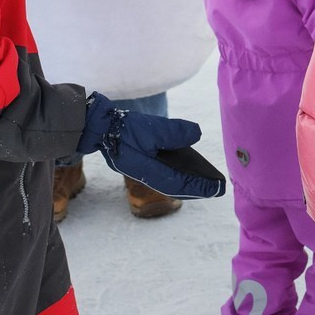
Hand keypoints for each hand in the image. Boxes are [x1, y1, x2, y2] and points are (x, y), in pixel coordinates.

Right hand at [78, 95, 225, 197]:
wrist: (97, 127)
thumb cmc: (123, 128)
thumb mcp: (151, 127)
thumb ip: (175, 132)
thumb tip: (196, 134)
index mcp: (149, 170)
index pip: (180, 183)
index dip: (200, 186)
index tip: (218, 188)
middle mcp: (147, 175)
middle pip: (176, 186)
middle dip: (197, 188)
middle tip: (217, 188)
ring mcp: (142, 170)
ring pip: (170, 180)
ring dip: (187, 181)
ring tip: (207, 179)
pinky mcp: (139, 163)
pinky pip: (163, 172)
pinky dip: (177, 172)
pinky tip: (187, 167)